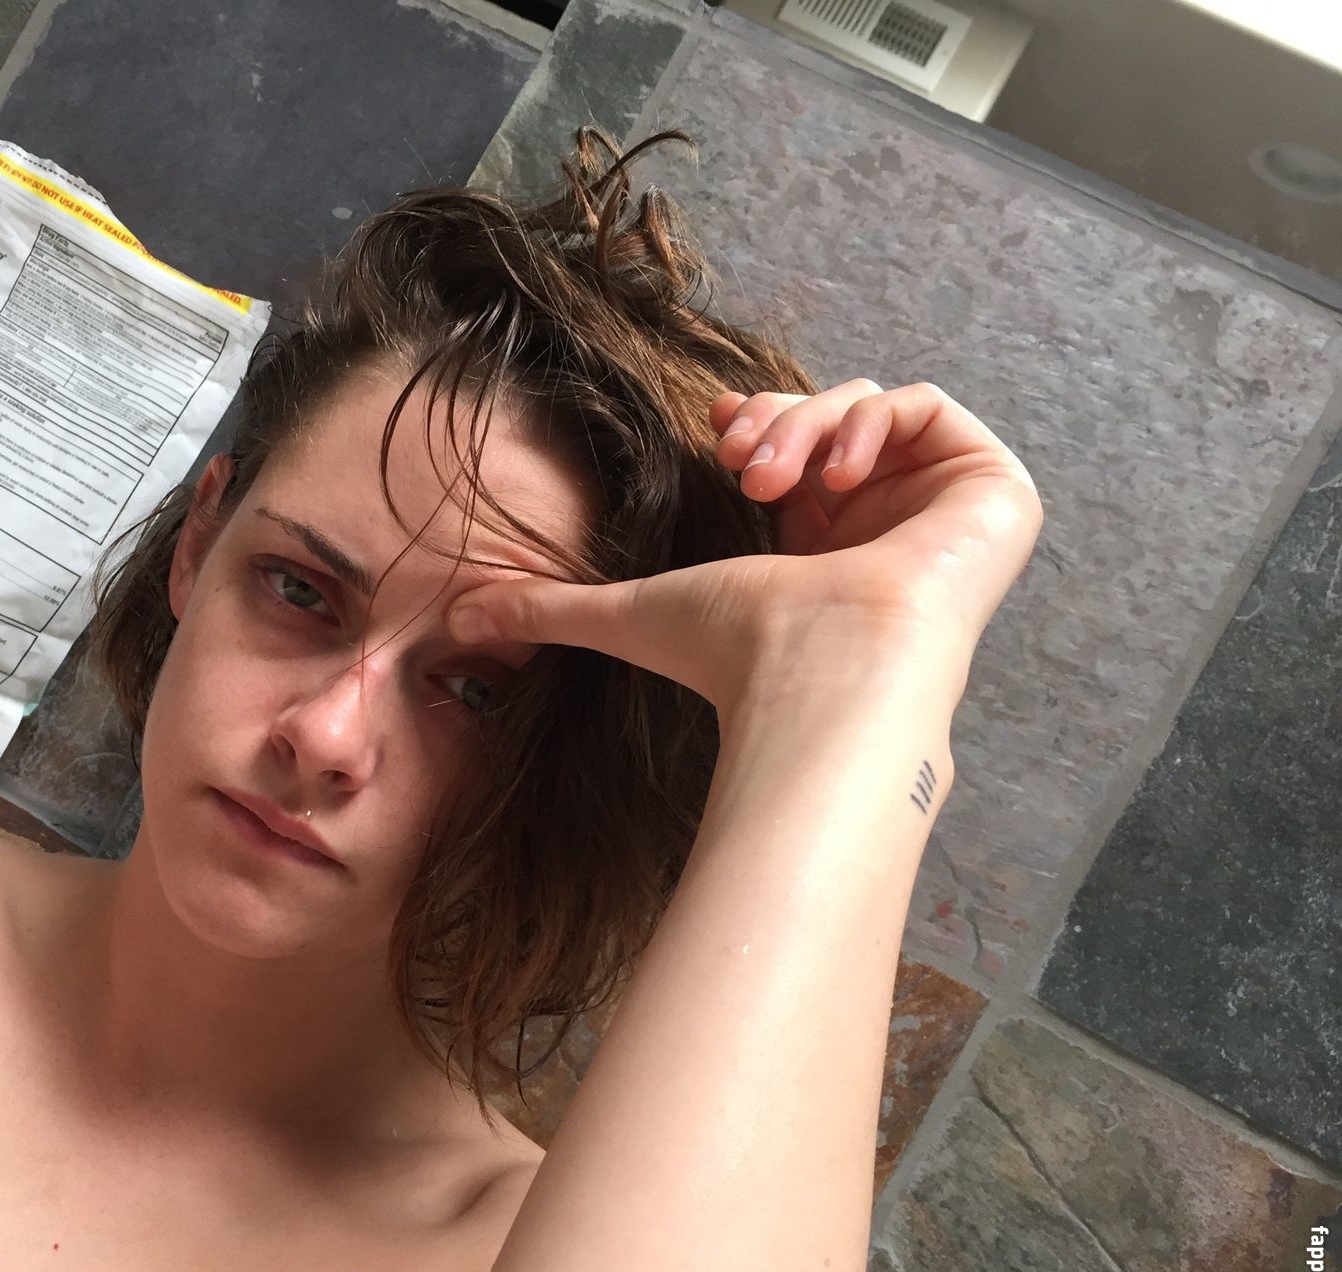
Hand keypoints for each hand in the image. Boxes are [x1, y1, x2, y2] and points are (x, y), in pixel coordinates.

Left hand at [444, 379, 1042, 718]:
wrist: (823, 679)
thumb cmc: (740, 659)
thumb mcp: (633, 611)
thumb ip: (551, 608)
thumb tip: (458, 619)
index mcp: (819, 554)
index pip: (797, 453)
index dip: (759, 423)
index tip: (715, 426)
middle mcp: (883, 532)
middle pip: (832, 423)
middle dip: (778, 421)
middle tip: (738, 454)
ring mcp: (942, 514)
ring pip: (875, 411)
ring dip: (814, 421)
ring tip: (772, 469)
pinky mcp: (994, 493)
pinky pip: (930, 410)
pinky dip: (873, 420)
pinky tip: (835, 470)